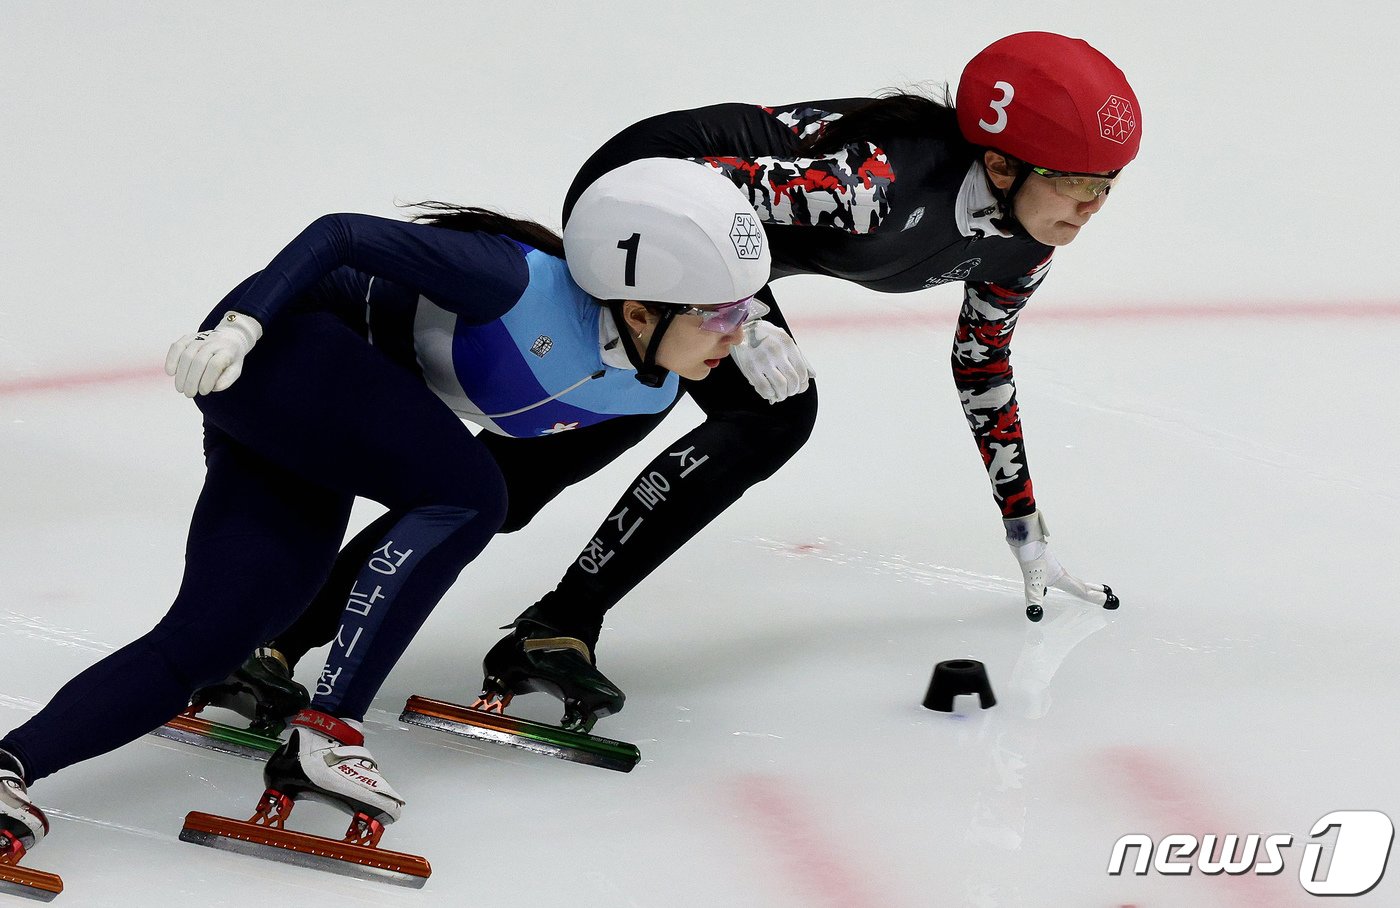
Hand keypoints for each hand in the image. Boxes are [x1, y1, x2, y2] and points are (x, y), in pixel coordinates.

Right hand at [165, 311, 263, 397]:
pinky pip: (177, 346)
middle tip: (189, 394)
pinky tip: (170, 372)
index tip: (204, 392)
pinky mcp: (188, 337)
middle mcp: (213, 342)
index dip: (207, 380)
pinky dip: (171, 359)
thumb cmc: (230, 358)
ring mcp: (200, 338)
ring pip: (187, 355)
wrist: (229, 337)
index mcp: (227, 351)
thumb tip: (213, 388)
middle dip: (192, 381)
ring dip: (181, 374)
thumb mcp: (235, 369)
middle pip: (199, 361)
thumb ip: (226, 380)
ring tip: (180, 388)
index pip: (214, 365)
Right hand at [730, 320, 813, 403]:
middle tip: (790, 392)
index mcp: (787, 343)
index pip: (802, 370)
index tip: (799, 386)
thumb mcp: (785, 340)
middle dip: (793, 390)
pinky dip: (769, 394)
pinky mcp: (750, 368)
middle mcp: (776, 351)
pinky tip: (769, 392)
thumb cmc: (767, 336)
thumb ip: (800, 356)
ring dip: (782, 394)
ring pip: (780, 386)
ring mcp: (762, 360)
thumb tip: (812, 375)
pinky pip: (764, 388)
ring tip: (781, 394)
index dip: (803, 383)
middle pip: (793, 380)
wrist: (742, 329)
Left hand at [1003, 510, 1118, 620]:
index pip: (1082, 591)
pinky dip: (1065, 582)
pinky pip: (1060, 577)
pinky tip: (1052, 586)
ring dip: (1081, 586)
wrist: (1024, 537)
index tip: (1110, 600)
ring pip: (1071, 580)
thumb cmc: (1031, 556)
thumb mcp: (1032, 581)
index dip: (1095, 597)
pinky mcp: (1045, 564)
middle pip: (1081, 585)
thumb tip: (1035, 615)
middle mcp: (1060, 573)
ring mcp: (1053, 568)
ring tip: (1088, 590)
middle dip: (1094, 592)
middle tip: (1107, 595)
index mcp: (1062, 578)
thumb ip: (1034, 598)